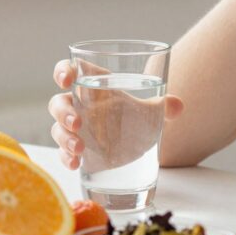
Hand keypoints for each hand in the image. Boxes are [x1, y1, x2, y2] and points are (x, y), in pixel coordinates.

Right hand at [48, 59, 184, 170]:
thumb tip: (178, 105)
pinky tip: (75, 163)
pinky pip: (63, 152)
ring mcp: (75, 129)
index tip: (66, 80)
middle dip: (63, 113)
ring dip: (64, 138)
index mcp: (92, 86)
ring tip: (79, 148)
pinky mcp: (77, 150)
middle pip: (58, 103)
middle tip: (78, 123)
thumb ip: (163, 106)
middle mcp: (79, 105)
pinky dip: (65, 157)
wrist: (138, 142)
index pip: (69, 71)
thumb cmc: (137, 116)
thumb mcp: (150, 111)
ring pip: (57, 128)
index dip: (62, 71)